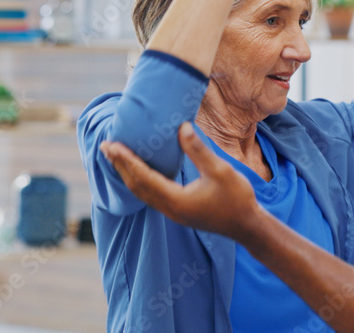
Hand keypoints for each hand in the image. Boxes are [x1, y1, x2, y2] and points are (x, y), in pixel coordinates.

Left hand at [102, 122, 259, 238]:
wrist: (247, 226)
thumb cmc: (237, 198)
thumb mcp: (220, 171)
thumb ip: (198, 151)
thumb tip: (182, 127)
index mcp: (176, 200)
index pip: (144, 177)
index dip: (127, 160)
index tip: (113, 145)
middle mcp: (169, 209)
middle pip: (136, 186)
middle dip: (120, 166)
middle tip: (106, 146)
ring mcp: (173, 212)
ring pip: (142, 192)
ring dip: (127, 174)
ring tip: (116, 157)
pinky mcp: (178, 211)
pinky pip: (151, 195)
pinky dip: (140, 180)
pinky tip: (140, 171)